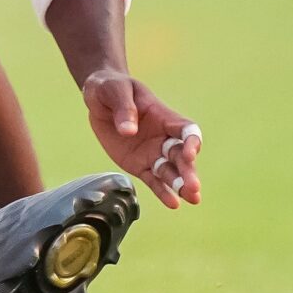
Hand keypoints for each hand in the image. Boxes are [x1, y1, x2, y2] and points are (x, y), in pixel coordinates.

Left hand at [81, 68, 201, 208]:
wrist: (98, 98)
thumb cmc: (112, 89)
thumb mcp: (116, 91)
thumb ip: (124, 109)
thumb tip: (128, 131)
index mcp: (165, 117)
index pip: (186, 131)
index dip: (192, 142)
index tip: (190, 153)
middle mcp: (164, 138)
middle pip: (182, 156)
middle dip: (189, 171)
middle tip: (194, 187)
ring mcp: (153, 153)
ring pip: (171, 172)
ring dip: (181, 185)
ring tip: (191, 198)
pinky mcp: (140, 165)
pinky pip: (153, 180)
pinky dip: (163, 192)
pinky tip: (173, 203)